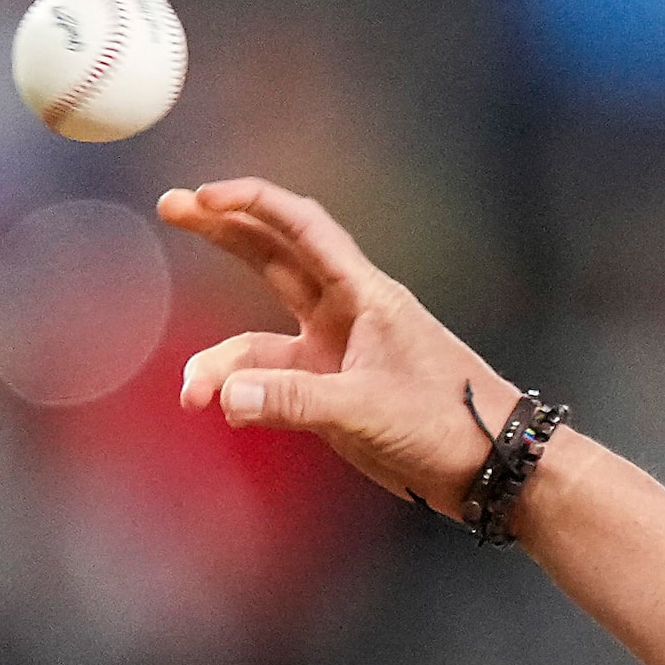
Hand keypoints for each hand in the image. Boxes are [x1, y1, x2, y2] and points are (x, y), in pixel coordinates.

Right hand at [156, 177, 516, 511]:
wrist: (492, 468)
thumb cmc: (450, 423)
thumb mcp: (368, 408)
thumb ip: (296, 402)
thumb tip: (228, 397)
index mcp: (364, 296)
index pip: (301, 227)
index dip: (251, 203)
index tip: (203, 196)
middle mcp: (346, 316)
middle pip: (273, 258)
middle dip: (223, 232)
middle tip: (171, 207)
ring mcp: (338, 356)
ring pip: (261, 338)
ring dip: (222, 360)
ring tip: (193, 393)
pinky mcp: (334, 396)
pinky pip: (274, 384)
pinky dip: (246, 393)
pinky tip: (225, 409)